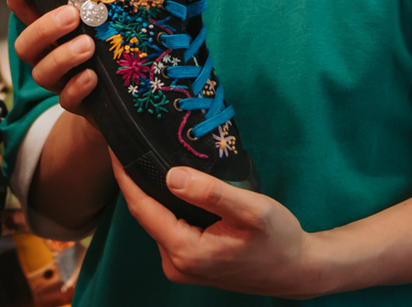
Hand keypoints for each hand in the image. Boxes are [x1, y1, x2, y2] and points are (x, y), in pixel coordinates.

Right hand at [2, 0, 101, 120]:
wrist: (123, 95)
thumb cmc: (110, 45)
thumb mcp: (102, 19)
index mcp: (48, 30)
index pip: (22, 6)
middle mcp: (47, 54)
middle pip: (25, 44)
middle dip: (44, 28)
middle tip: (72, 15)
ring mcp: (59, 80)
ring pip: (42, 73)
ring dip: (62, 57)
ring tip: (88, 45)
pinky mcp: (76, 102)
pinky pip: (66, 99)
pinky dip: (76, 88)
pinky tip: (92, 76)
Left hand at [110, 152, 323, 297]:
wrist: (297, 270)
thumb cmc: (279, 240)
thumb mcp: (252, 211)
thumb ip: (211, 194)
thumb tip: (170, 176)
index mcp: (186, 252)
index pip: (141, 207)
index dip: (125, 175)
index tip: (114, 145)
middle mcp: (176, 264)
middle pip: (144, 213)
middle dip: (135, 178)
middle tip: (130, 141)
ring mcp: (180, 267)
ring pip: (155, 220)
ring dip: (150, 191)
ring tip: (146, 156)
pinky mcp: (188, 263)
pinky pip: (167, 227)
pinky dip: (165, 205)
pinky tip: (169, 183)